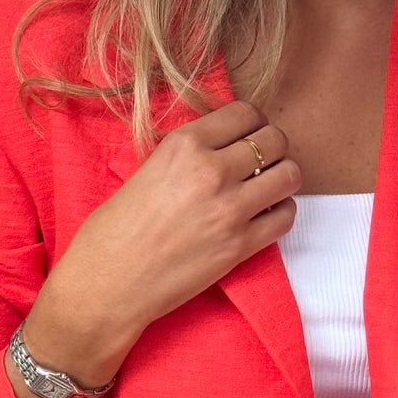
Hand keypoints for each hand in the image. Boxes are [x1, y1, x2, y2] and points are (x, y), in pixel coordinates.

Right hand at [35, 101, 300, 368]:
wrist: (107, 284)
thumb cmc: (113, 231)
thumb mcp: (147, 169)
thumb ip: (188, 155)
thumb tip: (221, 148)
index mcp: (184, 145)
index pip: (245, 113)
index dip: (253, 123)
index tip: (248, 136)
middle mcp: (211, 170)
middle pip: (275, 140)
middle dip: (274, 149)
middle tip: (262, 163)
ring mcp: (230, 209)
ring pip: (290, 175)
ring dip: (283, 179)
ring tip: (267, 190)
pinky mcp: (240, 246)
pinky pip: (285, 216)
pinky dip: (281, 212)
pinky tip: (263, 216)